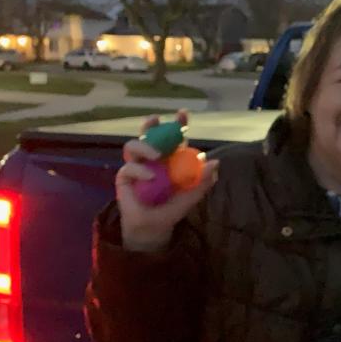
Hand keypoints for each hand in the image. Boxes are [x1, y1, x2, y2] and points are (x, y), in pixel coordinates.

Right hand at [116, 111, 218, 250]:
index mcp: (171, 159)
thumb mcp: (191, 195)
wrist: (154, 227)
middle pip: (149, 135)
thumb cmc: (172, 208)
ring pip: (134, 146)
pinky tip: (150, 177)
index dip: (178, 125)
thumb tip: (216, 163)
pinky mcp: (124, 177)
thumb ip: (202, 180)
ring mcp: (137, 166)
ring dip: (145, 146)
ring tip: (156, 154)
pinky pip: (129, 167)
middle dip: (151, 125)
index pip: (174, 138)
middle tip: (156, 119)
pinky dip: (140, 170)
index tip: (183, 114)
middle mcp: (153, 159)